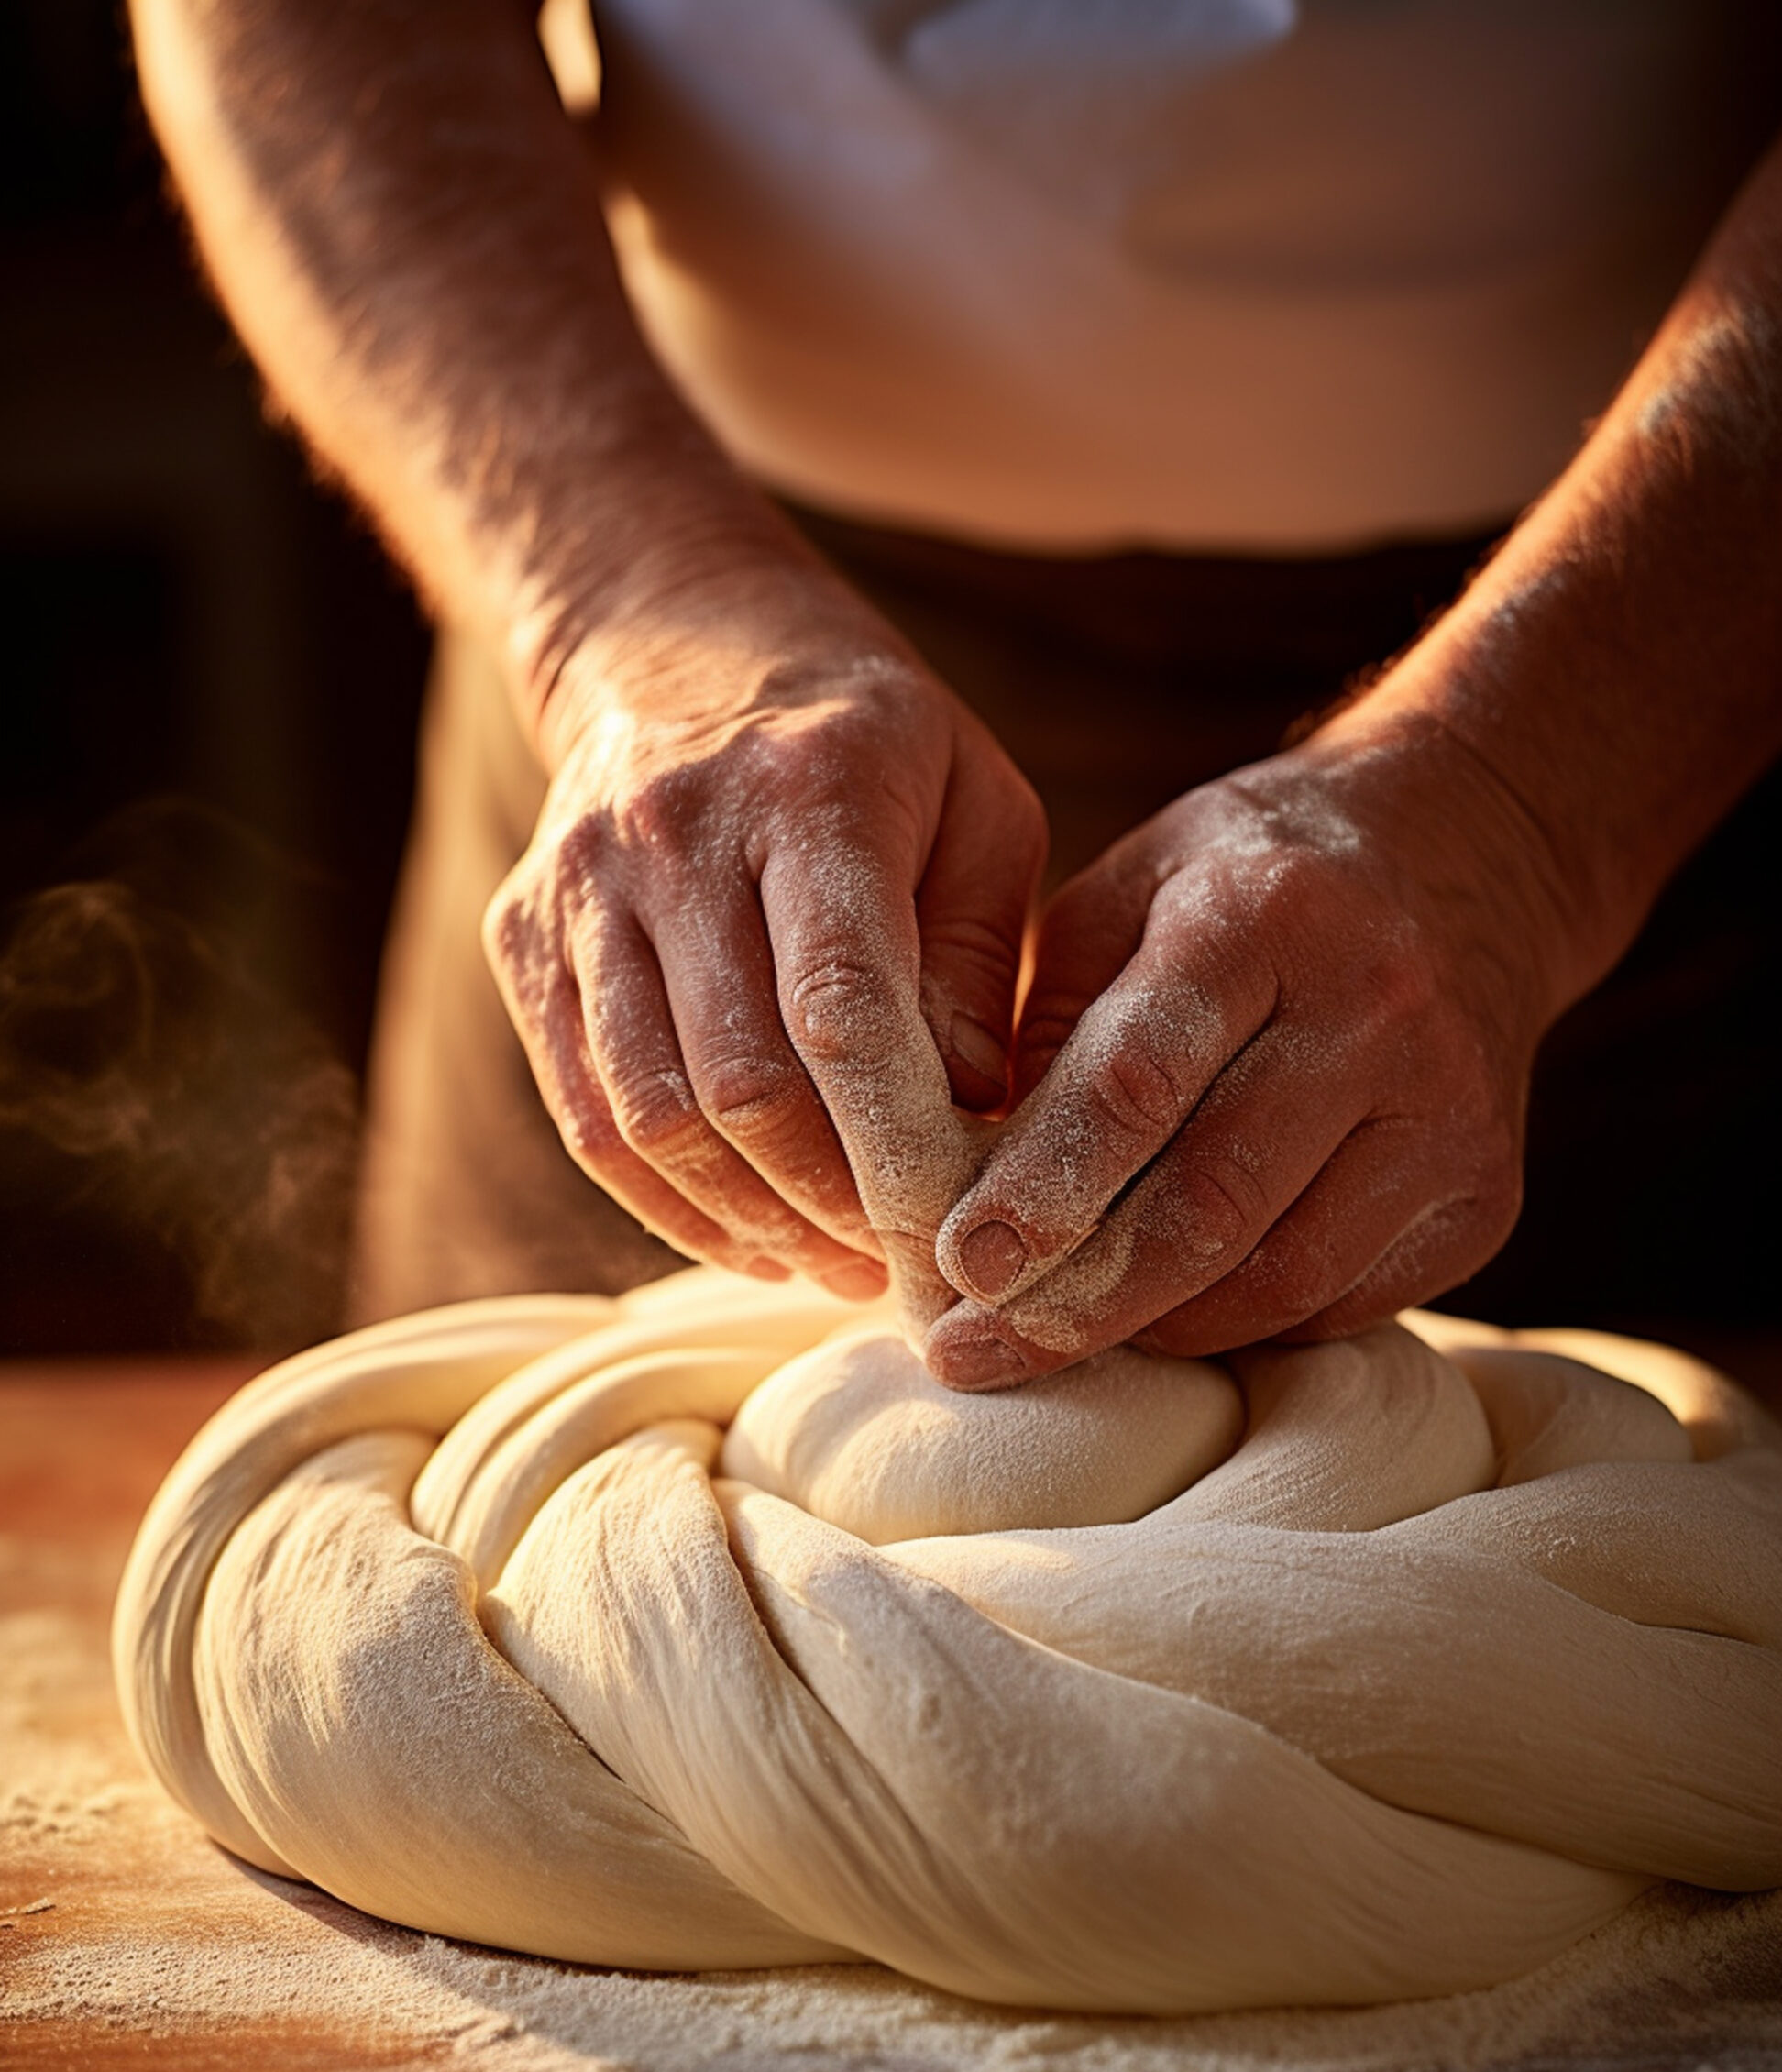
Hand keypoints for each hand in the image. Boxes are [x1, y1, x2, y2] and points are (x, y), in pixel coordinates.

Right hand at [484, 565, 1046, 1306]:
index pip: (840, 1008)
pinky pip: (588, 1117)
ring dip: (752, 1223)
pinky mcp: (524, 942)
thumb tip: (975, 1125)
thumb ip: (981, 963)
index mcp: (810, 790)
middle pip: (741, 1087)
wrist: (672, 641)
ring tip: (836, 1264)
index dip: (896, 1145)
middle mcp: (670, 837)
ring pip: (650, 1119)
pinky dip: (672, 1203)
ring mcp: (579, 892)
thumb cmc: (871, 746)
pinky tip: (754, 1236)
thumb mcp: (978, 808)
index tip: (954, 1226)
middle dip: (831, 1205)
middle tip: (906, 1266)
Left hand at [922, 711, 1578, 1384]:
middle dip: (1074, 1299)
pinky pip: (1336, 1305)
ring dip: (1147, 1329)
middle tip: (968, 1352)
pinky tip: (1163, 1317)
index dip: (1042, 1189)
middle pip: (1208, 1204)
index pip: (1139, 1082)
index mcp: (1264, 915)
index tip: (960, 1264)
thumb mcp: (1130, 892)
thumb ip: (1053, 1023)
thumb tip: (976, 1185)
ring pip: (1276, 1279)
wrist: (1473, 859)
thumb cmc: (1253, 884)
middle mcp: (1375, 1014)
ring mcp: (1447, 1116)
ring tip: (1046, 1342)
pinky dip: (1234, 1326)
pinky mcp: (1484, 1199)